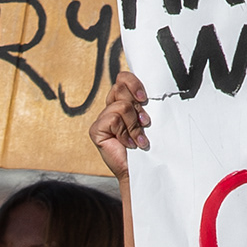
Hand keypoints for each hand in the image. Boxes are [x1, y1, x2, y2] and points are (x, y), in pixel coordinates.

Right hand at [90, 60, 151, 179]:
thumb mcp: (148, 118)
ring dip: (134, 125)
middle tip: (145, 123)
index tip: (145, 99)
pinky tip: (128, 144)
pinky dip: (125, 133)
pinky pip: (113, 119)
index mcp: (124, 101)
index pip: (123, 78)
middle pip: (120, 87)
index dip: (134, 83)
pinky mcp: (96, 130)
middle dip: (137, 107)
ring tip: (138, 139)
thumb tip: (150, 89)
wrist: (142, 169)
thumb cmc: (148, 145)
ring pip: (121, 106)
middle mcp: (111, 107)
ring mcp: (102, 118)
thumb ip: (144, 102)